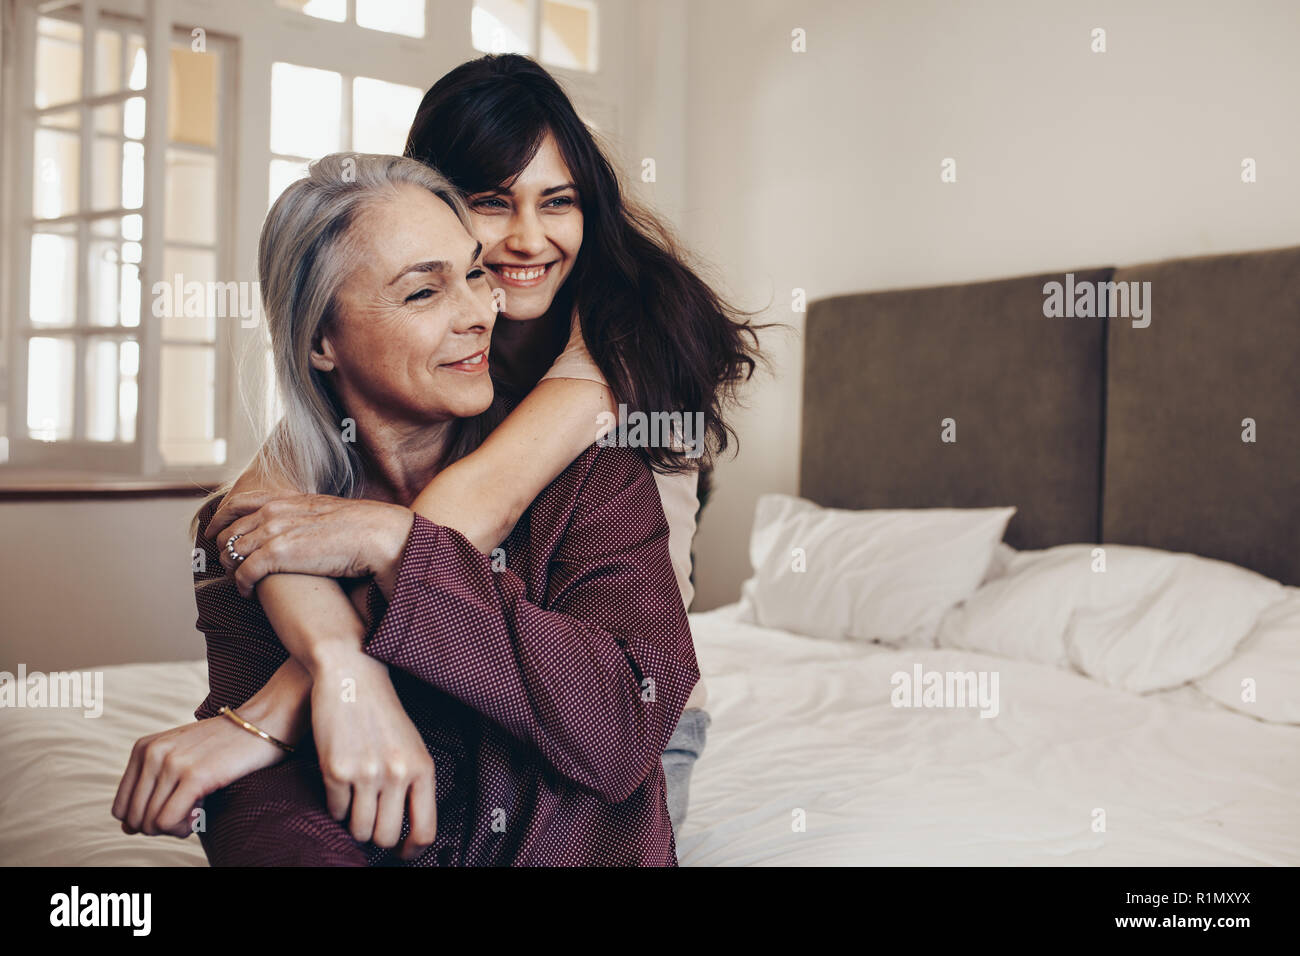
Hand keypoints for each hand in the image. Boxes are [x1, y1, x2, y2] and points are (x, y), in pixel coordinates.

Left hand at [112, 717, 289, 838]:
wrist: (264, 722)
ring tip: (197, 813)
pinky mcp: (195, 775)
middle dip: (159, 827)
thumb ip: (152, 786)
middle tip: (187, 815)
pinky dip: (182, 828)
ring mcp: (172, 763)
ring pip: (150, 823)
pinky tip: (201, 813)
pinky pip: (168, 821)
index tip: (174, 810)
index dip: (145, 820)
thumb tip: (128, 828)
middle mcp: (153, 753)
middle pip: (134, 819)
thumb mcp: (180, 756)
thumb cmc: (226, 745)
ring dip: (174, 829)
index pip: (121, 807)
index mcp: (143, 748)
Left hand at [208, 492, 413, 598]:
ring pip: (232, 551)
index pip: (239, 503)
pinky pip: (244, 572)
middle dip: (223, 548)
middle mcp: (275, 512)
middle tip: (225, 565)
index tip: (213, 532)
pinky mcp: (277, 555)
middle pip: (230, 529)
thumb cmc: (362, 529)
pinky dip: (241, 585)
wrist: (377, 535)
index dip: (220, 518)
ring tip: (241, 582)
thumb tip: (306, 527)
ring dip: (232, 569)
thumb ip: (308, 515)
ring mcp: (274, 532)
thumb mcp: (328, 512)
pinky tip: (247, 594)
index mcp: (287, 500)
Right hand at [309, 650, 437, 859]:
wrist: (351, 676)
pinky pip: (335, 811)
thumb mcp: (412, 745)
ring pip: (359, 830)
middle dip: (378, 837)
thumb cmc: (382, 713)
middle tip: (372, 822)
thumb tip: (409, 829)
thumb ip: (414, 783)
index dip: (412, 851)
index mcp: (423, 768)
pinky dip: (335, 806)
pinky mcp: (335, 769)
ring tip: (355, 804)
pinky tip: (339, 786)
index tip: (403, 853)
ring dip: (355, 824)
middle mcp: (398, 774)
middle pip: (387, 837)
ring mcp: (366, 773)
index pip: (425, 830)